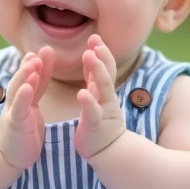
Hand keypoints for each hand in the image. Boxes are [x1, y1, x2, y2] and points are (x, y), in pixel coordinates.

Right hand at [0, 47, 53, 169]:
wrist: (8, 157)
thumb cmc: (23, 134)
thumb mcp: (32, 109)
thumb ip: (35, 91)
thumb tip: (39, 73)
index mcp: (24, 100)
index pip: (32, 79)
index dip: (39, 66)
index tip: (46, 51)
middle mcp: (17, 103)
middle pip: (22, 80)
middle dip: (29, 65)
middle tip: (38, 52)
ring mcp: (14, 112)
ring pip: (17, 91)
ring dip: (25, 76)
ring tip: (33, 62)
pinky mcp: (14, 125)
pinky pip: (18, 109)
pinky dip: (22, 97)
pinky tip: (27, 87)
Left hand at [75, 35, 125, 159]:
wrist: (107, 151)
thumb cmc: (99, 121)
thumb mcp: (99, 96)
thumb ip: (95, 77)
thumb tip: (94, 53)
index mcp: (104, 91)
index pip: (105, 67)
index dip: (102, 51)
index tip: (95, 36)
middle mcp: (107, 98)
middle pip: (107, 73)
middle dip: (102, 56)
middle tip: (94, 40)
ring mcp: (103, 111)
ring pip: (103, 89)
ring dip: (97, 71)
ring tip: (89, 56)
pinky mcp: (95, 126)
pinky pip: (93, 113)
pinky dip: (88, 102)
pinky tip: (81, 93)